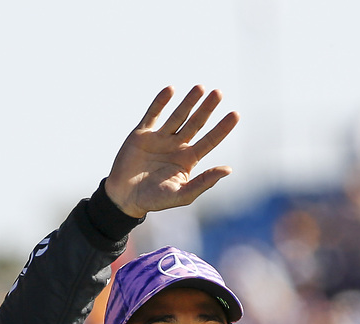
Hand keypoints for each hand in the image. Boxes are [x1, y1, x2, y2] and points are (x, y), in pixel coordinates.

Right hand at [105, 86, 238, 218]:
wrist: (124, 197)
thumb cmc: (154, 200)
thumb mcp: (182, 194)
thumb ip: (204, 182)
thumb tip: (228, 169)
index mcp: (187, 160)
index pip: (209, 141)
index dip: (222, 128)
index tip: (235, 114)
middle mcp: (176, 146)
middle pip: (196, 124)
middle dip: (207, 109)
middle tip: (219, 93)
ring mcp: (159, 138)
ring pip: (178, 116)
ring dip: (189, 102)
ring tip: (201, 87)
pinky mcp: (142, 134)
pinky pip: (153, 114)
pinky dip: (160, 102)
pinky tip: (170, 90)